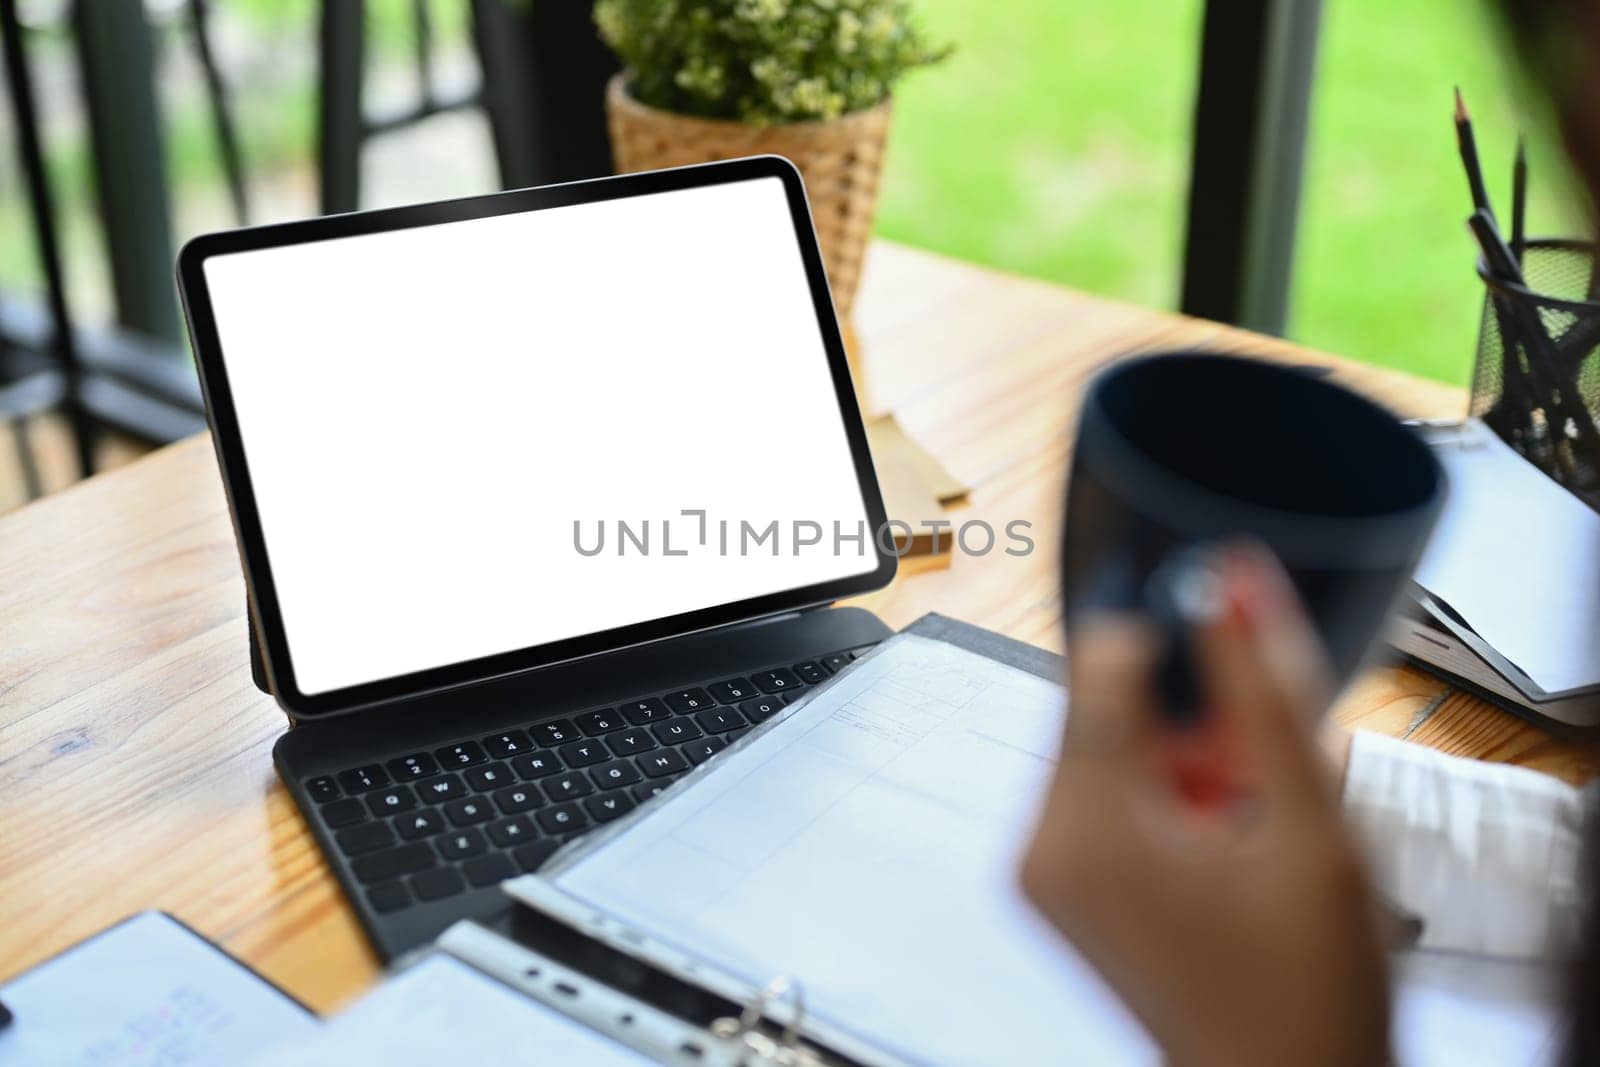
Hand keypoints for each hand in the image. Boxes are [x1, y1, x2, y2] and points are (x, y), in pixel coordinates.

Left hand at [1021, 544, 1389, 1066]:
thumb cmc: (1307, 988)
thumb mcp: (1313, 828)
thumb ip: (1267, 691)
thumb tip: (1234, 578)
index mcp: (1088, 825)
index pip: (1097, 655)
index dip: (1172, 637)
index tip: (1231, 661)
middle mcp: (1040, 843)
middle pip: (1096, 700)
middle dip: (1179, 715)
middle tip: (1248, 777)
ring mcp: (1039, 870)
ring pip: (1100, 742)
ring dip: (1172, 755)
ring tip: (1236, 822)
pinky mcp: (1053, 885)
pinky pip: (1094, 792)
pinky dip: (1153, 793)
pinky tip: (1210, 843)